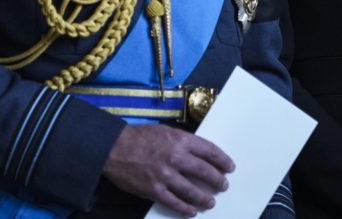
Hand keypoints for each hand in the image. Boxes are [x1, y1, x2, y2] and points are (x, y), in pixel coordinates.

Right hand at [103, 124, 233, 216]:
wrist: (113, 148)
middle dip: (217, 180)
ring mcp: (165, 176)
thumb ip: (181, 142)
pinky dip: (186, 208)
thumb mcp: (164, 131)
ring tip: (210, 201)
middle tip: (223, 185)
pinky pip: (175, 203)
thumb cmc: (137, 137)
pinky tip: (192, 211)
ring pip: (193, 191)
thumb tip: (198, 154)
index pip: (209, 151)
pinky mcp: (155, 190)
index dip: (222, 160)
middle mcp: (176, 157)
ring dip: (205, 198)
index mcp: (180, 140)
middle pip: (205, 172)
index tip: (229, 167)